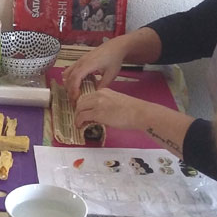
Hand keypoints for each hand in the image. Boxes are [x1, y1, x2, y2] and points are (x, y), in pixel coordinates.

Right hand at [62, 38, 125, 103]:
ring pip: (67, 73)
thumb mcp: (111, 75)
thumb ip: (103, 85)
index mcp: (89, 64)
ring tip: (73, 93)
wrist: (115, 47)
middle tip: (74, 100)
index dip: (74, 88)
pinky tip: (75, 85)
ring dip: (68, 84)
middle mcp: (81, 61)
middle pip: (69, 76)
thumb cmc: (114, 59)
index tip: (76, 98)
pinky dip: (69, 78)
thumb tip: (95, 95)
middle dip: (70, 89)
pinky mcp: (80, 60)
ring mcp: (80, 60)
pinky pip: (70, 69)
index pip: (76, 77)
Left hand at [74, 88, 194, 158]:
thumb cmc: (133, 110)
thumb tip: (100, 115)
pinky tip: (80, 126)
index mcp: (104, 91)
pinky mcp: (98, 113)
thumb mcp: (117, 102)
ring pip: (79, 108)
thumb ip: (107, 105)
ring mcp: (97, 103)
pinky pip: (82, 116)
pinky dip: (79, 121)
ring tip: (78, 123)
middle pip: (81, 101)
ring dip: (77, 116)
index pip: (88, 96)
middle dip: (78, 110)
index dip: (83, 105)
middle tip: (78, 118)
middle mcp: (99, 94)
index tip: (82, 111)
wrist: (139, 113)